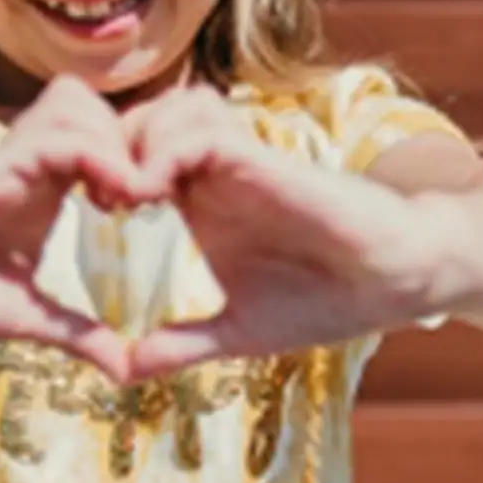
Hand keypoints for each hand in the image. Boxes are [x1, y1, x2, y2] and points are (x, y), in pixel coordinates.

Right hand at [0, 76, 157, 378]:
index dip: (144, 166)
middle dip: (140, 143)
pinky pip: (62, 135)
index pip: (108, 146)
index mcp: (43, 196)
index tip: (166, 213)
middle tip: (156, 198)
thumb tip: (125, 367)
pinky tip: (110, 200)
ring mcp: (11, 162)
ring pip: (85, 106)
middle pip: (104, 110)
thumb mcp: (21, 320)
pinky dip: (99, 157)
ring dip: (119, 144)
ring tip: (131, 199)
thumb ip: (73, 332)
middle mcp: (31, 169)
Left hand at [120, 86, 468, 380]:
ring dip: (134, 142)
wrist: (397, 281)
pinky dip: (163, 151)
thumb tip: (123, 374)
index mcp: (204, 200)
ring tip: (120, 197)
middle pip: (142, 118)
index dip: (100, 172)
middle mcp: (218, 171)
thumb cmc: (328, 299)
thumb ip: (181, 344)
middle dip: (107, 147)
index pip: (135, 155)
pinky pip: (202, 131)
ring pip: (171, 109)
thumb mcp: (237, 331)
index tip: (85, 214)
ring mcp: (243, 160)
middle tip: (91, 195)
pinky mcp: (267, 160)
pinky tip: (148, 194)